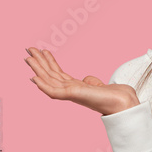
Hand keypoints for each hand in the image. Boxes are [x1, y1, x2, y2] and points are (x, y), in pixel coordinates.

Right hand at [25, 47, 139, 115]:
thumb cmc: (115, 96)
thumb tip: (86, 79)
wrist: (123, 102)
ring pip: (49, 80)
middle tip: (29, 49)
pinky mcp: (73, 95)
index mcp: (77, 88)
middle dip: (39, 62)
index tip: (43, 52)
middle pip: (51, 75)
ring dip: (38, 69)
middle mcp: (71, 91)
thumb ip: (91, 82)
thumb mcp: (99, 85)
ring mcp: (71, 94)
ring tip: (28, 57)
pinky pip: (54, 91)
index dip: (50, 63)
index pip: (59, 74)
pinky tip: (34, 77)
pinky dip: (43, 85)